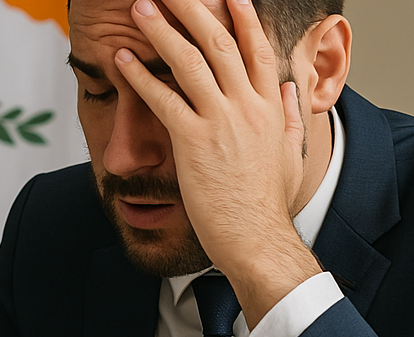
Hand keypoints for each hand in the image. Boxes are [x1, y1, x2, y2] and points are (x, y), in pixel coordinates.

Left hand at [116, 0, 321, 326]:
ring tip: (141, 8)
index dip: (241, 18)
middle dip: (193, 10)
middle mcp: (247, 106)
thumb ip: (289, 117)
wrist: (257, 237)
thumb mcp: (289, 154)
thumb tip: (291, 89)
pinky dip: (140, 75)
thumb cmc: (268, 203)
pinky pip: (162, 98)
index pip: (256, 48)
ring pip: (190, 62)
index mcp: (270, 106)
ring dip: (161, 30)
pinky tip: (122, 59)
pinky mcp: (193, 142)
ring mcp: (220, 121)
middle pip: (219, 43)